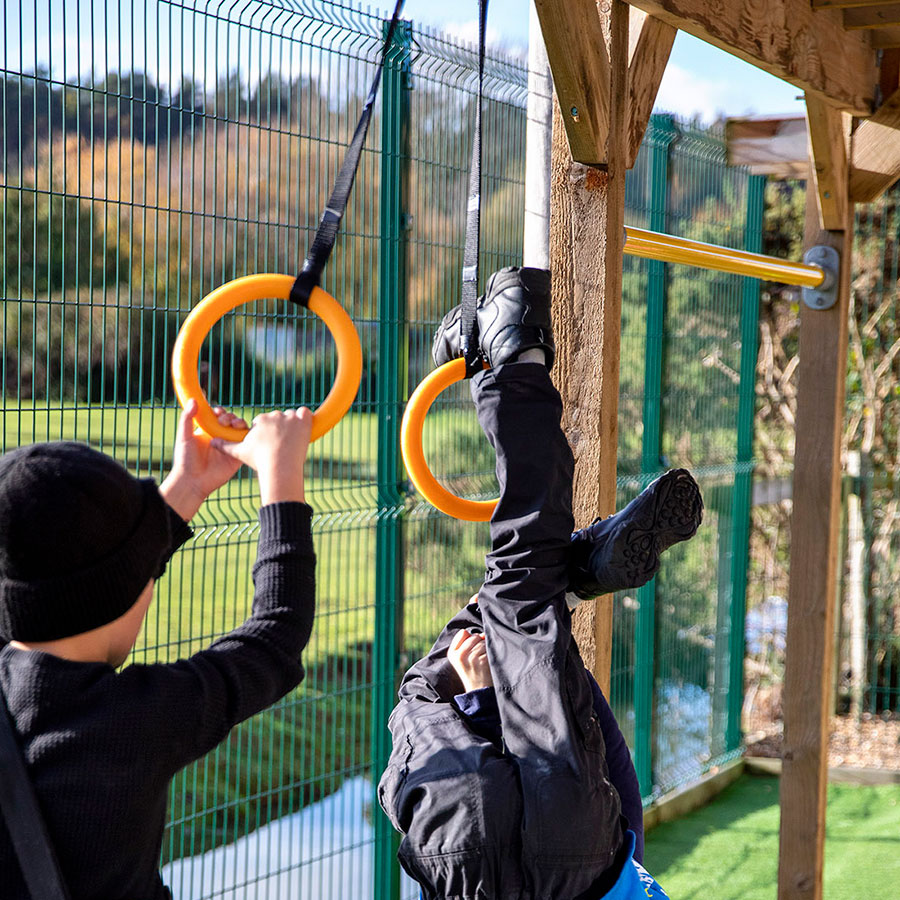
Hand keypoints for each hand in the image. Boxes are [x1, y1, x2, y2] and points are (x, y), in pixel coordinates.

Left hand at [160, 400, 247, 520]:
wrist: (193, 481)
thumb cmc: (185, 460)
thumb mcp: (184, 436)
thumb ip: (187, 418)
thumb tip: (193, 400)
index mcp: (209, 431)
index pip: (218, 416)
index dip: (220, 411)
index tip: (217, 412)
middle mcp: (221, 437)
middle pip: (231, 420)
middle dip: (230, 416)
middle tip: (223, 421)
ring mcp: (230, 445)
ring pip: (240, 429)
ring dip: (239, 422)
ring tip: (233, 425)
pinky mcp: (237, 455)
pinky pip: (246, 443)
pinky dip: (247, 436)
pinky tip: (241, 434)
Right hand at [211, 407, 312, 504]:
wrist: (280, 466)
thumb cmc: (260, 461)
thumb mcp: (240, 453)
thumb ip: (226, 446)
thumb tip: (213, 442)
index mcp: (260, 420)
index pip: (265, 422)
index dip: (268, 433)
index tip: (270, 444)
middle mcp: (274, 415)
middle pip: (279, 419)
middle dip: (281, 429)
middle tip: (282, 445)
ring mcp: (289, 417)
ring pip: (292, 416)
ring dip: (293, 425)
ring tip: (292, 442)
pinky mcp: (303, 420)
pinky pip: (306, 413)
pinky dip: (306, 419)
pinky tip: (304, 430)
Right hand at [448, 629, 492, 692]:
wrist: (479, 691)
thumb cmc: (472, 671)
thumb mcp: (462, 658)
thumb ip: (467, 643)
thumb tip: (483, 634)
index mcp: (452, 653)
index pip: (463, 632)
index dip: (470, 638)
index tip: (471, 649)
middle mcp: (459, 655)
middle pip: (474, 636)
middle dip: (479, 643)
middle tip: (478, 659)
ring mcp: (471, 658)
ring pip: (483, 642)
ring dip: (486, 649)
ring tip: (482, 662)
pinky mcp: (482, 660)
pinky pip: (489, 648)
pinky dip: (491, 654)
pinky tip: (487, 664)